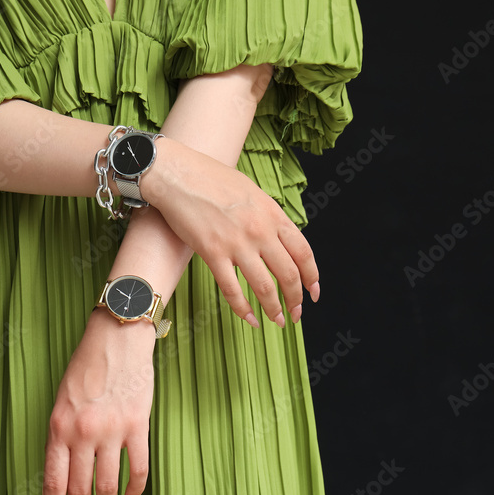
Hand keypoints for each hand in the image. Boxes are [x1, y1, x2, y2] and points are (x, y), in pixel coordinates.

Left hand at [43, 309, 156, 494]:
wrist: (117, 338)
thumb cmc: (87, 367)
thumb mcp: (61, 402)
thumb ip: (61, 438)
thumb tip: (65, 475)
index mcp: (58, 428)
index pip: (53, 484)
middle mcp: (82, 432)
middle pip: (80, 490)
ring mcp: (111, 430)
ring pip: (107, 485)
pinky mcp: (137, 425)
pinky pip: (137, 468)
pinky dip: (133, 491)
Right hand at [143, 138, 319, 326]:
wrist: (179, 174)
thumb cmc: (211, 178)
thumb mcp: (252, 192)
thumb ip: (267, 216)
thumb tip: (277, 236)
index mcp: (273, 214)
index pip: (303, 252)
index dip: (312, 277)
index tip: (314, 292)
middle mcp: (260, 230)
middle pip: (289, 274)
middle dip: (296, 299)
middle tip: (296, 313)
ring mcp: (237, 243)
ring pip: (265, 286)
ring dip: (274, 309)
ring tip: (277, 320)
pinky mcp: (212, 253)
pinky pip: (232, 289)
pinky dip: (242, 308)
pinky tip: (249, 318)